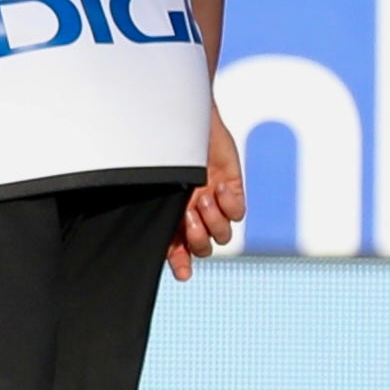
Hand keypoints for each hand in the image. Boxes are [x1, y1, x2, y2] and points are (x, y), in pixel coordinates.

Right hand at [170, 113, 243, 279]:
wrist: (188, 116)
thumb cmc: (167, 145)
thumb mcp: (158, 179)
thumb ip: (156, 206)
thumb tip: (152, 232)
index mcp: (171, 214)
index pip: (176, 249)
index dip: (180, 263)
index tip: (183, 273)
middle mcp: (194, 213)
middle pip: (203, 247)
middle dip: (197, 238)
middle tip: (189, 216)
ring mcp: (215, 204)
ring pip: (223, 235)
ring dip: (214, 221)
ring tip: (205, 198)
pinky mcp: (233, 190)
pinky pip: (238, 213)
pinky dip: (230, 205)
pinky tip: (219, 188)